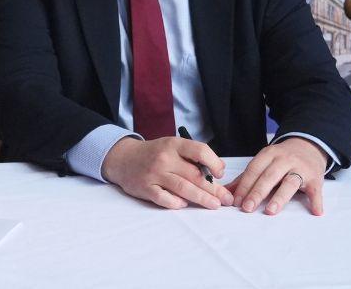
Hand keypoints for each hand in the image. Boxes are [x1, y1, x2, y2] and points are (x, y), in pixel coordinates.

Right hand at [102, 136, 232, 209]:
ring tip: (215, 205)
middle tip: (227, 199)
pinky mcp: (146, 188)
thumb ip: (191, 157)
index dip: (215, 163)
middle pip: (195, 175)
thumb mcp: (171, 146)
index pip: (200, 151)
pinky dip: (177, 203)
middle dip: (214, 189)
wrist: (123, 158)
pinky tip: (184, 204)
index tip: (220, 174)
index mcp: (174, 144)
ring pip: (183, 188)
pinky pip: (165, 198)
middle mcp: (164, 158)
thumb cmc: (154, 154)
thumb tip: (217, 173)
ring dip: (202, 198)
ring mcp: (154, 173)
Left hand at [227, 137, 327, 215]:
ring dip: (280, 197)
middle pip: (269, 177)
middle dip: (257, 192)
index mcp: (269, 154)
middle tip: (247, 208)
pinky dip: (316, 201)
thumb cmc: (281, 159)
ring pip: (290, 183)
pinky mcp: (315, 179)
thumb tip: (226, 192)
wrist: (309, 147)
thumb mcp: (264, 162)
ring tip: (270, 211)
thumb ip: (246, 177)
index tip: (236, 201)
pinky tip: (315, 212)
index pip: (254, 170)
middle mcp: (285, 160)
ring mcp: (301, 169)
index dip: (244, 185)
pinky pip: (315, 191)